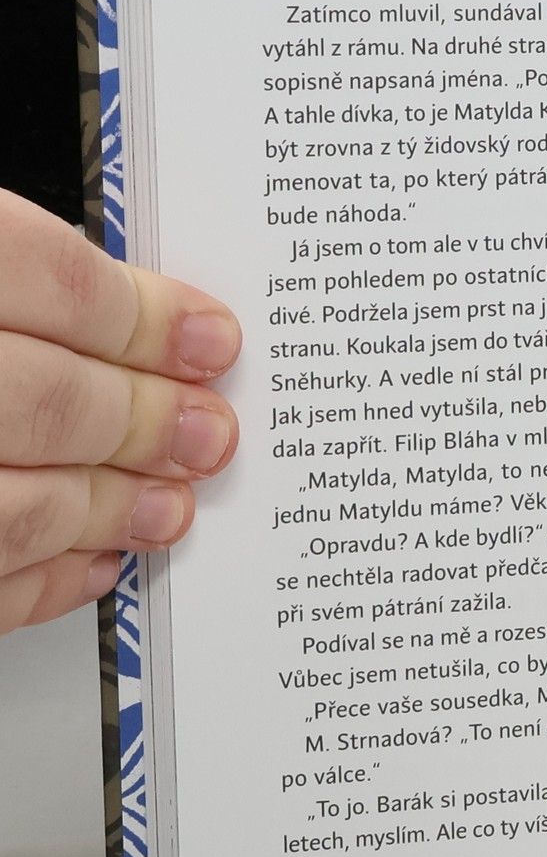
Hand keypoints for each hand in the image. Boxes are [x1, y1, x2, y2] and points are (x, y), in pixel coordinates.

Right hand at [0, 191, 238, 635]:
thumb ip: (30, 280)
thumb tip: (152, 318)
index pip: (47, 276)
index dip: (149, 316)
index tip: (216, 341)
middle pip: (45, 400)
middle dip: (150, 422)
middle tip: (213, 436)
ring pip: (16, 506)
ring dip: (112, 510)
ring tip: (172, 507)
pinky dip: (41, 580)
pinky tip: (94, 559)